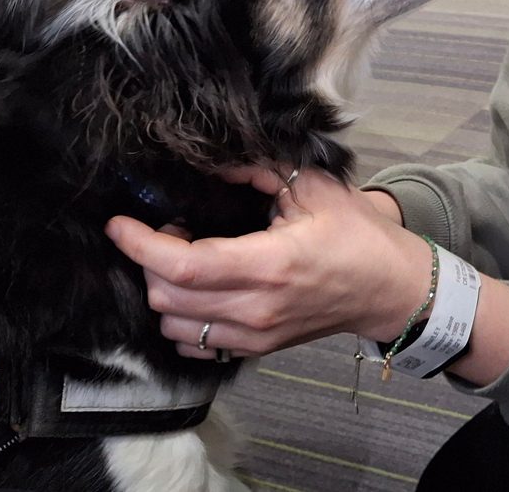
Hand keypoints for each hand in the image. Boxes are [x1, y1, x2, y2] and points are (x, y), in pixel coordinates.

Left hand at [105, 167, 430, 359]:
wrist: (388, 286)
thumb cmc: (358, 234)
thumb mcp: (316, 186)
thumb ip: (261, 169)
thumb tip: (214, 160)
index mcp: (271, 264)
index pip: (186, 266)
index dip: (142, 246)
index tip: (120, 224)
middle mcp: (256, 307)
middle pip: (168, 297)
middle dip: (149, 261)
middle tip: (165, 228)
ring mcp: (254, 334)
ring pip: (173, 325)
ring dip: (163, 289)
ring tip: (184, 256)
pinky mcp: (256, 348)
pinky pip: (194, 345)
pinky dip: (180, 317)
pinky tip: (197, 288)